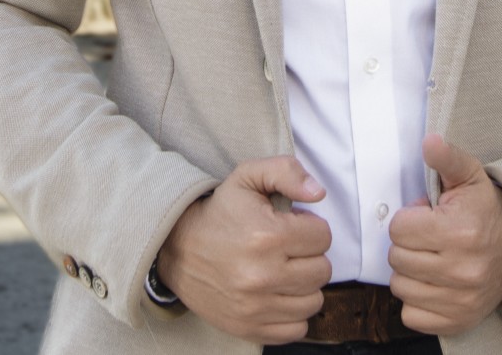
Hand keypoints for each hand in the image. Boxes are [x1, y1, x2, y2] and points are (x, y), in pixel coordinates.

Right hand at [156, 155, 332, 343]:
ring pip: (313, 301)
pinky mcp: (250, 328)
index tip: (290, 227)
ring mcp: (256, 307)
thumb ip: (286, 171)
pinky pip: (297, 329)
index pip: (323, 236)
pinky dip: (293, 314)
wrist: (177, 249)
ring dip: (303, 285)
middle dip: (309, 255)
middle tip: (286, 249)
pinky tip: (277, 295)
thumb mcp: (247, 177)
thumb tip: (318, 193)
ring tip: (282, 271)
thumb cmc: (219, 213)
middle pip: (322, 270)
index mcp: (267, 235)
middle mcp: (263, 275)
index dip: (309, 227)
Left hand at [386, 134, 501, 335]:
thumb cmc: (484, 210)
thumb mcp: (469, 177)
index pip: (398, 230)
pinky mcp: (457, 321)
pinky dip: (416, 302)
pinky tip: (433, 284)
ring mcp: (460, 299)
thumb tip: (429, 141)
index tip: (427, 218)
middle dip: (408, 246)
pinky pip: (410, 316)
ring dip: (410, 273)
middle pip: (396, 259)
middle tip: (430, 240)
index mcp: (460, 232)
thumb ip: (446, 158)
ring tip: (431, 260)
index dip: (408, 220)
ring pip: (400, 287)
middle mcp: (462, 269)